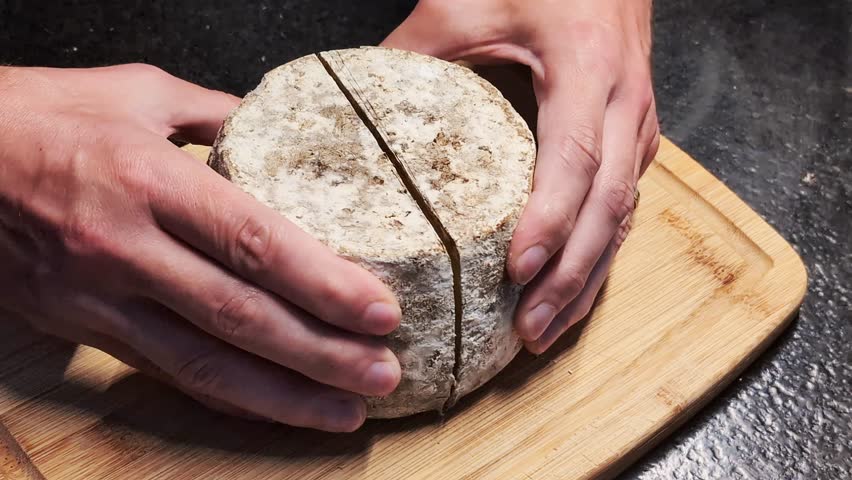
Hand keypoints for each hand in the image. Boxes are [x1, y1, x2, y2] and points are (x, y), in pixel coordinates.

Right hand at [0, 64, 402, 430]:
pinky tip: (272, 408)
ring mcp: (99, 298)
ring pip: (204, 362)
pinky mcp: (81, 328)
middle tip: (382, 375)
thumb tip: (270, 123)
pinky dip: (225, 396)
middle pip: (241, 316)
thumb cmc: (36, 117)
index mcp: (148, 179)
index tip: (380, 310)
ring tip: (344, 413)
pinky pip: (165, 372)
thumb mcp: (133, 93)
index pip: (254, 241)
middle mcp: (127, 247)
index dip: (323, 283)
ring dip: (283, 396)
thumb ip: (213, 112)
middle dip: (322, 354)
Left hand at [384, 0, 659, 352]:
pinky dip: (596, 261)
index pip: (574, 156)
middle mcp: (624, 105)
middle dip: (568, 275)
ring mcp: (637, 130)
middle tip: (525, 328)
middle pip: (608, 206)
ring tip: (541, 331)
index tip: (517, 269)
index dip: (550, 218)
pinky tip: (566, 297)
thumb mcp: (466, 4)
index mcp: (587, 66)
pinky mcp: (633, 146)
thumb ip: (413, 55)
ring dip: (584, 281)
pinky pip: (623, 213)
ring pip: (622, 220)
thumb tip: (352, 113)